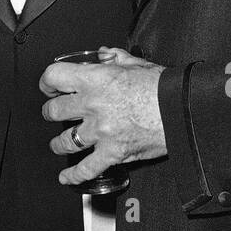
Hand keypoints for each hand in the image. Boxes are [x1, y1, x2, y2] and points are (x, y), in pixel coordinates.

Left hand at [40, 47, 168, 185]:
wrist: (183, 110)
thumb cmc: (163, 87)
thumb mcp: (137, 63)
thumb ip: (115, 57)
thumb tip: (104, 54)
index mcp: (95, 79)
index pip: (54, 77)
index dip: (47, 81)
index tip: (49, 86)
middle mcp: (92, 105)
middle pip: (54, 111)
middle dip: (50, 112)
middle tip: (53, 113)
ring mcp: (100, 131)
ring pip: (65, 141)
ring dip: (58, 143)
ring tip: (57, 144)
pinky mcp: (112, 153)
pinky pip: (87, 168)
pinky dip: (74, 175)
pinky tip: (67, 177)